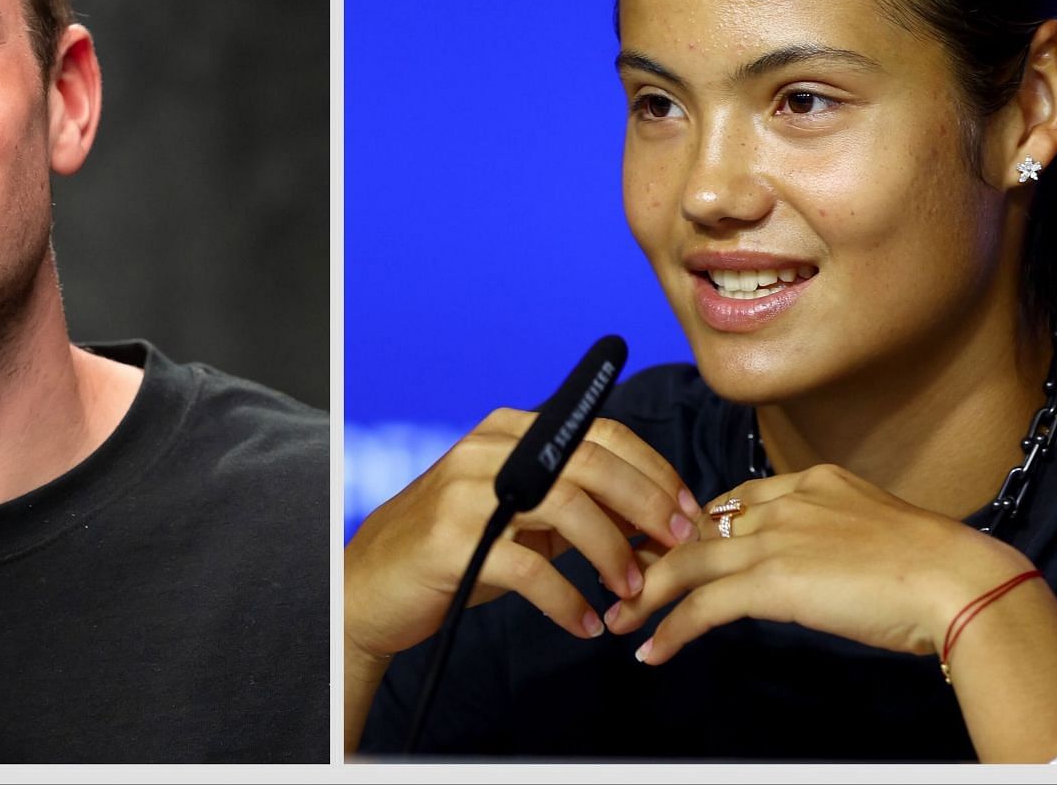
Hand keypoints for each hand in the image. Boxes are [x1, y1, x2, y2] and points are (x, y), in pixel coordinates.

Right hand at [346, 409, 700, 661]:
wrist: (370, 585)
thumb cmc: (454, 550)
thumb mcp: (517, 515)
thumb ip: (574, 507)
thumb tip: (653, 523)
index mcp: (507, 433)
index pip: (598, 433)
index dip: (651, 469)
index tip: (685, 508)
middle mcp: (487, 452)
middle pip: (590, 464)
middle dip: (646, 504)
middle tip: (677, 544)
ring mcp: (467, 494)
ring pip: (567, 507)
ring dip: (611, 552)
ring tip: (629, 590)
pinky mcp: (454, 542)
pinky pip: (530, 568)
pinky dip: (566, 600)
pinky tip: (584, 623)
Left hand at [603, 463, 1032, 665]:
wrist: (958, 580)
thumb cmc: (939, 568)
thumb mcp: (879, 532)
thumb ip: (839, 537)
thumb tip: (827, 565)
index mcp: (814, 482)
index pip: (737, 499)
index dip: (701, 526)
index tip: (679, 547)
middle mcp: (785, 501)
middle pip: (699, 527)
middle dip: (658, 556)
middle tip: (627, 578)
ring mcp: (775, 539)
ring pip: (687, 563)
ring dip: (648, 593)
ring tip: (622, 617)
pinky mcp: (771, 581)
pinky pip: (702, 605)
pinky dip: (671, 627)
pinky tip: (654, 650)